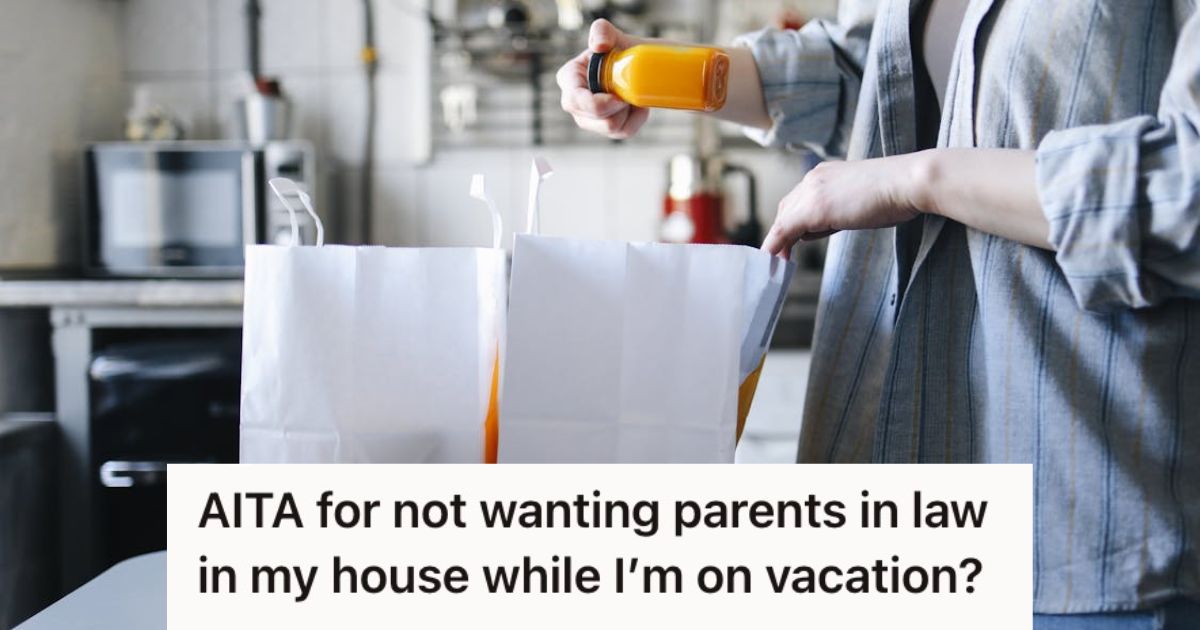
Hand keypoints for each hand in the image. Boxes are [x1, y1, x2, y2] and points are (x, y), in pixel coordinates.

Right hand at [556, 19, 649, 139]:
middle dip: (619, 107)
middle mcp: (573, 103)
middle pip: (598, 119)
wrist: (636, 64)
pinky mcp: (604, 129)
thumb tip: (599, 46)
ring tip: (631, 92)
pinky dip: (637, 118)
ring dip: (628, 111)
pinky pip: (624, 132)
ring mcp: (587, 119)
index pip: (576, 101)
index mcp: (568, 79)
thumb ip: (602, 31)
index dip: (600, 104)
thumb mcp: (610, 34)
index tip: (620, 97)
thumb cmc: (618, 49)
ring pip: (612, 128)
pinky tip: (636, 104)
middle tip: (629, 89)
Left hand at [762, 154, 927, 256]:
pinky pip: (785, 229)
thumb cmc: (894, 193)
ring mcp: (812, 192)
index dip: (792, 221)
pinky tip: (773, 258)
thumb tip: (821, 228)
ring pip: (783, 220)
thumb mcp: (858, 201)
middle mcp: (814, 178)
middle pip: (786, 209)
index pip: (798, 199)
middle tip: (780, 255)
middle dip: (782, 232)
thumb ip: (837, 211)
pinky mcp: (814, 208)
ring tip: (778, 261)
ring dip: (778, 241)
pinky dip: (776, 244)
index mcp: (825, 174)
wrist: (907, 183)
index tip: (789, 239)